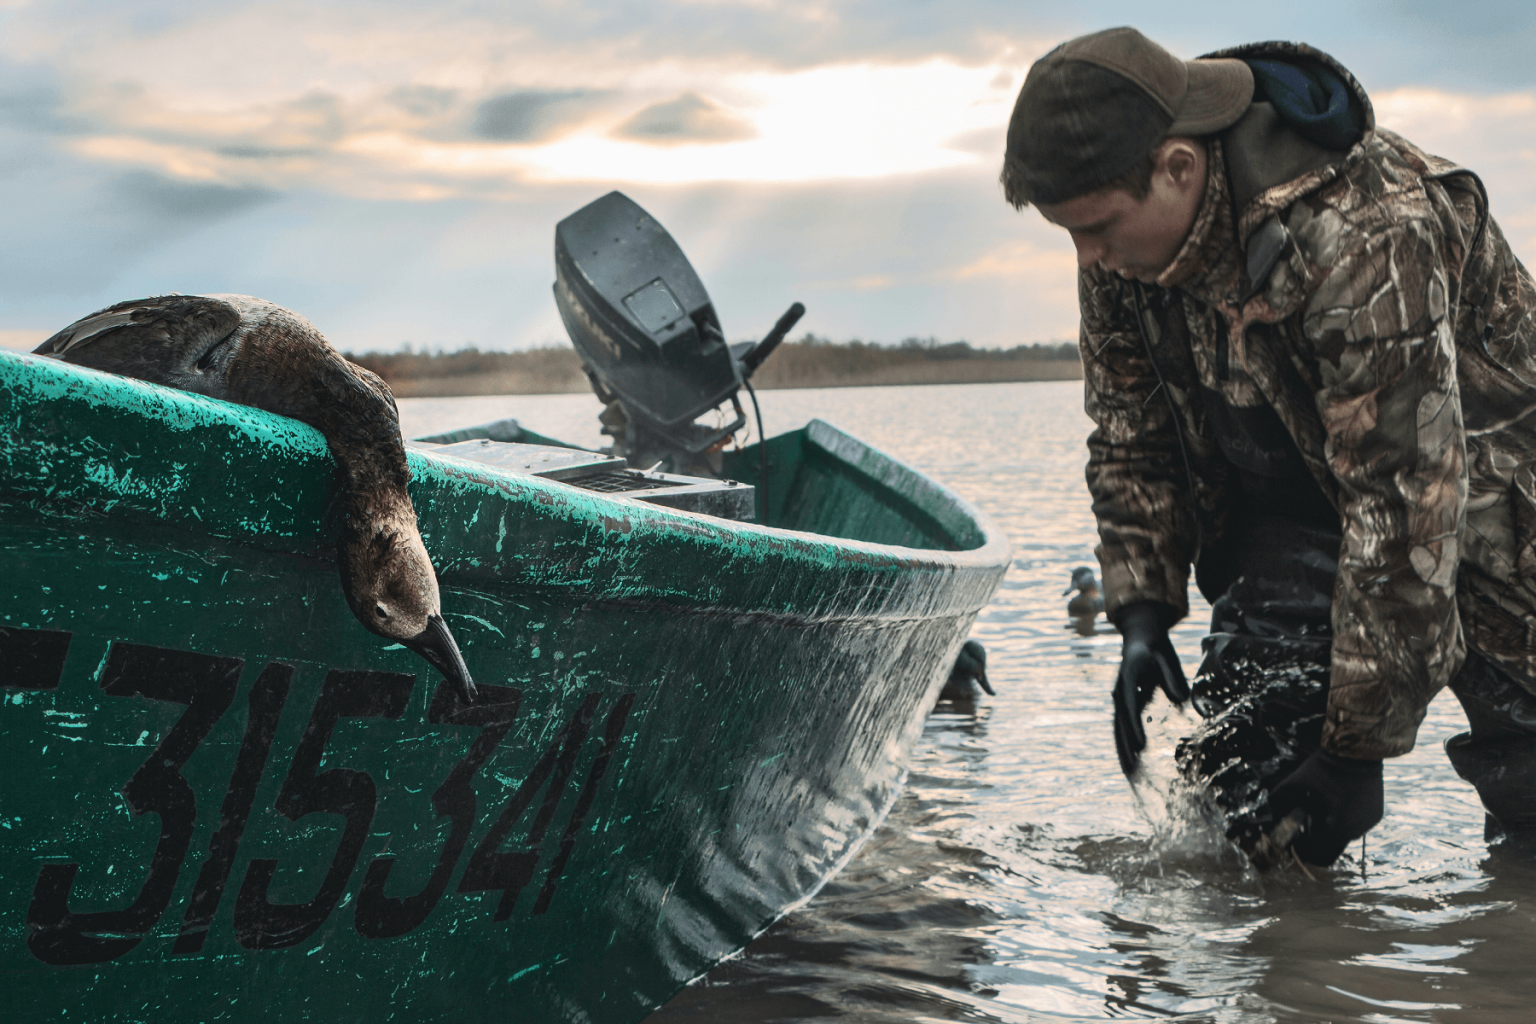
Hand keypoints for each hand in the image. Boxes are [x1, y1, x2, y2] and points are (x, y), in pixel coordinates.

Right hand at [1112, 601, 1188, 775]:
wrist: (1140, 635)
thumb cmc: (1156, 646)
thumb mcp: (1166, 657)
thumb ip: (1172, 676)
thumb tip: (1180, 698)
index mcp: (1129, 679)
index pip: (1130, 707)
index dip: (1134, 727)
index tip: (1140, 745)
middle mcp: (1120, 690)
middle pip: (1119, 723)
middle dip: (1124, 746)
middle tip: (1131, 769)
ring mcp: (1120, 696)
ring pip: (1118, 726)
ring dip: (1122, 748)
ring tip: (1127, 771)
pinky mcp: (1124, 701)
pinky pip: (1122, 724)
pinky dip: (1124, 741)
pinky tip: (1130, 756)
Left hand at [1267, 750, 1382, 866]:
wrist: (1356, 752)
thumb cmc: (1322, 768)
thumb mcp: (1294, 784)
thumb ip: (1278, 804)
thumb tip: (1272, 821)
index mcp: (1335, 827)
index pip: (1318, 855)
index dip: (1303, 852)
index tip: (1294, 843)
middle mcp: (1355, 831)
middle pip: (1331, 851)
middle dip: (1316, 844)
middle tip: (1304, 829)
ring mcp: (1367, 825)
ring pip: (1344, 838)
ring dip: (1331, 831)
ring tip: (1321, 809)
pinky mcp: (1375, 816)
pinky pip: (1357, 826)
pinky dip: (1344, 821)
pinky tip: (1338, 802)